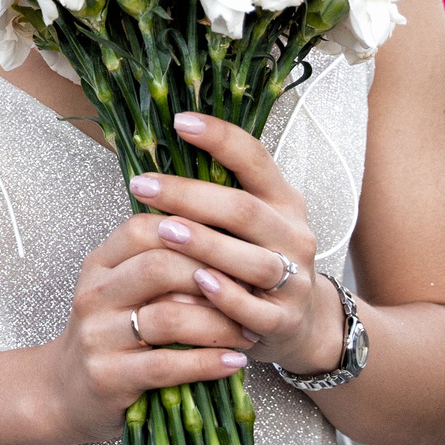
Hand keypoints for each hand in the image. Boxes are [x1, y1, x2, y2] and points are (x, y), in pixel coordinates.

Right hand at [39, 210, 255, 444]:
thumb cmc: (110, 337)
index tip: (233, 247)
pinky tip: (234, 362)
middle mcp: (94, 295)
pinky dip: (207, 363)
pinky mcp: (107, 377)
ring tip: (249, 333)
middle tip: (252, 292)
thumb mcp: (122, 291)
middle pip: (159, 267)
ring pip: (168, 317)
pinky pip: (166, 365)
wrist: (65, 393)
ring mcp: (97, 336)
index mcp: (100, 265)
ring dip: (219, 325)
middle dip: (213, 278)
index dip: (192, 233)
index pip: (144, 229)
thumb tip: (226, 240)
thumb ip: (159, 265)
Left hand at [123, 110, 338, 376]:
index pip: (256, 159)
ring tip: (162, 230)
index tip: (179, 121)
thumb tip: (155, 158)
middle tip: (142, 185)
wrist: (302, 323)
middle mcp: (293, 235)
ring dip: (205, 244)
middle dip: (189, 195)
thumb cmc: (257, 260)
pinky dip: (226, 296)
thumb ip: (216, 195)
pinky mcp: (284, 320)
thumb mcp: (250, 223)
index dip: (220, 138)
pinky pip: (254, 309)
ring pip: (253, 259)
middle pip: (243, 209)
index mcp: (284, 202)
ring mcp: (293, 279)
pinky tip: (197, 282)